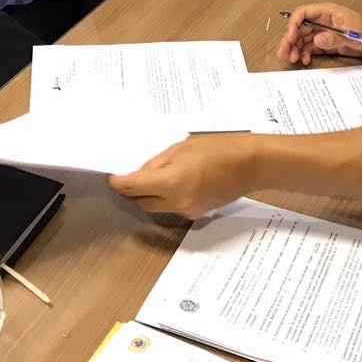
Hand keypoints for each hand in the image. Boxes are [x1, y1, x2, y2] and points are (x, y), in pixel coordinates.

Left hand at [108, 134, 260, 218]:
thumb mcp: (180, 148)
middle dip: (131, 192)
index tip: (112, 177)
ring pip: (157, 208)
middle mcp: (176, 202)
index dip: (118, 182)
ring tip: (153, 177)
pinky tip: (175, 183)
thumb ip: (156, 163)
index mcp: (169, 183)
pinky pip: (174, 208)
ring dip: (149, 196)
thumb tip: (139, 174)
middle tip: (128, 177)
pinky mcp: (198, 214)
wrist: (249, 164)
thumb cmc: (217, 148)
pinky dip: (167, 199)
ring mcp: (188, 211)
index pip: (132, 188)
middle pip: (141, 203)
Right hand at [276, 2, 361, 65]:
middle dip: (290, 40)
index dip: (293, 24)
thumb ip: (334, 37)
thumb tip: (316, 40)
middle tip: (284, 53)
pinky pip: (312, 48)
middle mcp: (322, 21)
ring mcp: (324, 32)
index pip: (303, 13)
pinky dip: (306, 54)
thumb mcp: (353, 33)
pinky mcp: (328, 43)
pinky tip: (305, 61)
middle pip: (299, 27)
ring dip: (296, 48)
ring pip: (303, 39)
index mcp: (327, 12)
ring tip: (293, 59)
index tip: (290, 38)